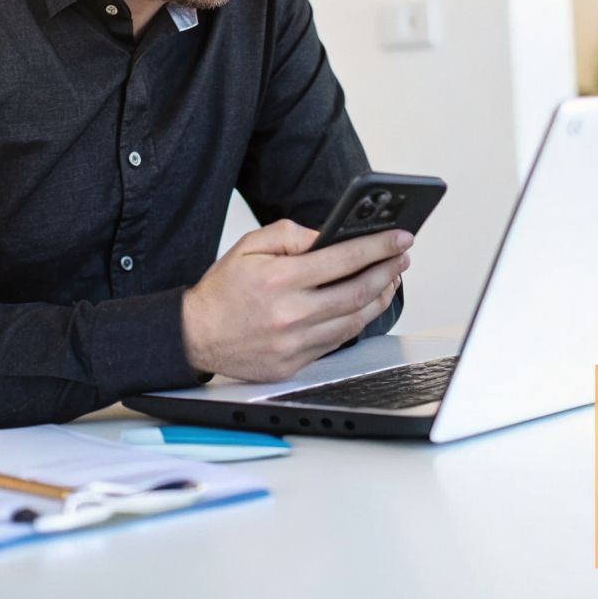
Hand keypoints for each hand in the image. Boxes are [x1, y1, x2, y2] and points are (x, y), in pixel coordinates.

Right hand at [181, 219, 409, 382]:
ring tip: (389, 279)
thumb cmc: (223, 291)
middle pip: (357, 292)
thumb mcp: (249, 246)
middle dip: (388, 271)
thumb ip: (291, 235)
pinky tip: (364, 305)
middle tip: (401, 257)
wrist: (196, 335)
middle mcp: (290, 314)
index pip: (343, 259)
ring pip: (354, 320)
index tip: (400, 238)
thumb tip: (329, 238)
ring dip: (379, 298)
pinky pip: (338, 341)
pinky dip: (357, 321)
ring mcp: (295, 343)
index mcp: (280, 279)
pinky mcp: (295, 363)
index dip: (378, 246)